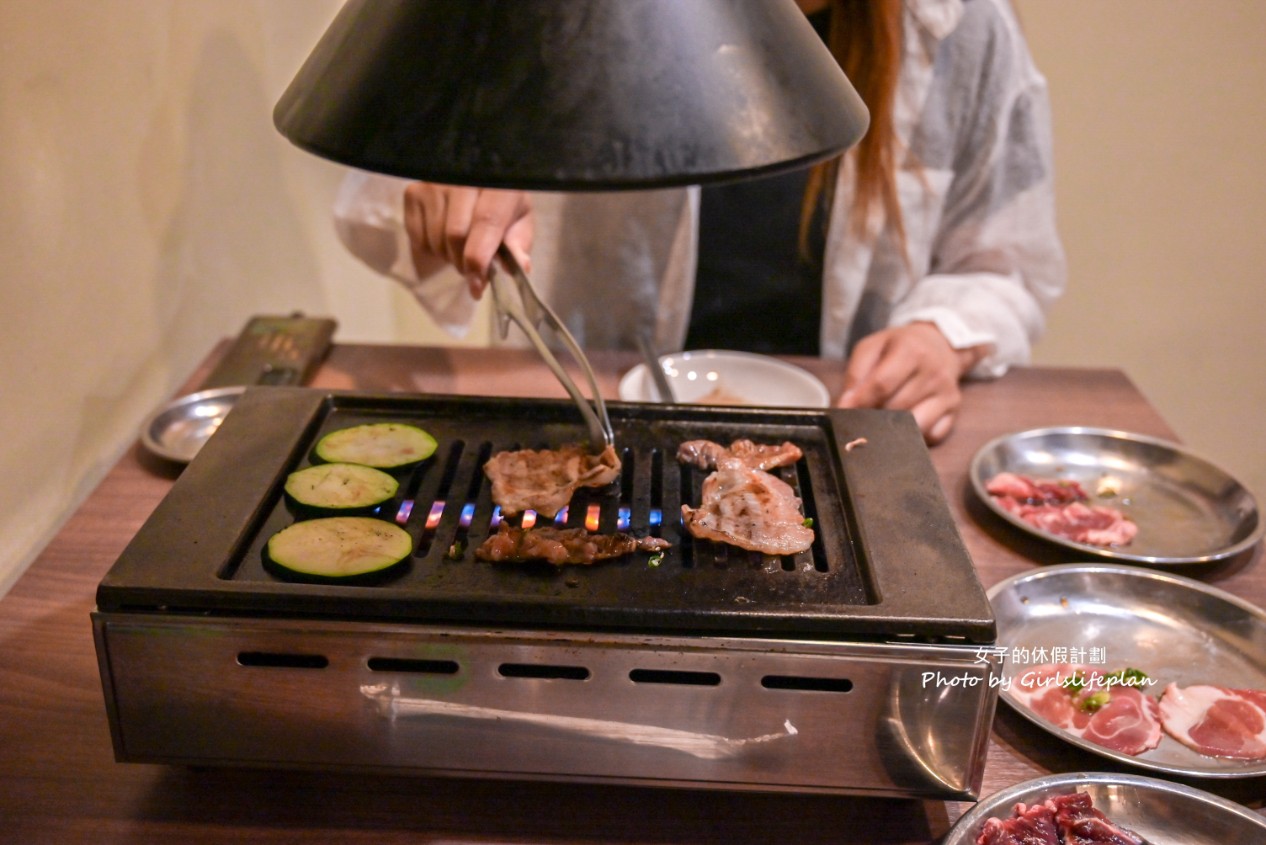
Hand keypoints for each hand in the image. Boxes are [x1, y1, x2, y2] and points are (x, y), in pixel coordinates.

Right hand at [402, 183, 533, 297]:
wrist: (476, 175)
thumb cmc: (502, 201)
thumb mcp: (519, 218)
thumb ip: (519, 243)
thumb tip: (521, 266)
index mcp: (496, 183)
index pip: (486, 222)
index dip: (480, 259)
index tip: (478, 285)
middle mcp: (461, 178)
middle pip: (455, 234)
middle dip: (463, 263)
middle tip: (474, 269)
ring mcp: (433, 184)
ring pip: (436, 239)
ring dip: (448, 257)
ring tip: (460, 250)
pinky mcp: (413, 193)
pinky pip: (418, 238)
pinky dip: (432, 250)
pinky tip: (444, 238)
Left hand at [837, 322, 984, 444]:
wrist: (939, 344)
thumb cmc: (899, 347)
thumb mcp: (872, 348)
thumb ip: (855, 375)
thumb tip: (844, 406)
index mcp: (912, 351)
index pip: (882, 385)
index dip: (861, 402)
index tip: (846, 412)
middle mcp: (934, 373)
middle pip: (896, 409)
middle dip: (874, 416)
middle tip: (864, 413)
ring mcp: (948, 395)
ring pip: (914, 426)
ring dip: (894, 428)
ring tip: (884, 417)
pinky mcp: (955, 412)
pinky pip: (932, 436)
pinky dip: (915, 435)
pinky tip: (906, 422)